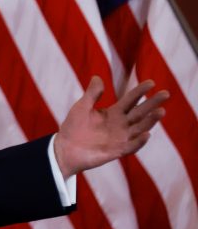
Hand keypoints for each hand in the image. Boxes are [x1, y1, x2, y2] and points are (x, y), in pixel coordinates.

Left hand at [54, 76, 168, 178]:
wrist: (64, 149)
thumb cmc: (73, 127)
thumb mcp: (82, 107)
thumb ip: (92, 94)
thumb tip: (97, 77)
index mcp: (114, 113)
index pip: (131, 100)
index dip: (140, 91)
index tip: (151, 83)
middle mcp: (121, 124)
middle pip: (140, 112)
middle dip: (152, 103)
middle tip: (165, 94)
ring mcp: (120, 138)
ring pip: (140, 128)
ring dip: (150, 121)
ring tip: (160, 111)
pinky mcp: (117, 151)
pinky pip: (131, 146)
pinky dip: (139, 141)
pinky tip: (146, 134)